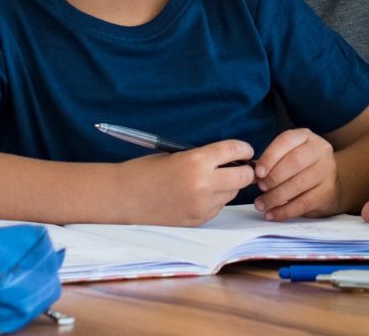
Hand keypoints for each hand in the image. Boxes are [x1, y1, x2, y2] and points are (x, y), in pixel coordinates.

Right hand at [128, 139, 254, 225]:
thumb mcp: (178, 155)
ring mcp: (202, 205)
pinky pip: (218, 208)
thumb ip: (205, 157)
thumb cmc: (146, 170)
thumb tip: (230, 160)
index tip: (245, 150)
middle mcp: (203, 184)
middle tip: (239, 166)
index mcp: (196, 161)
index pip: (235, 151)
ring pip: (232, 194)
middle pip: (243, 177)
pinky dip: (215, 200)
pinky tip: (198, 195)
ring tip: (211, 181)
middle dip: (244, 170)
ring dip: (228, 186)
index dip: (243, 149)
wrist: (123, 197)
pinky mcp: (198, 220)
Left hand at [253, 129, 337, 220]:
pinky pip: (303, 203)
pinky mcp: (328, 192)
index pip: (287, 140)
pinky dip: (284, 211)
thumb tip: (252, 175)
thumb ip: (272, 161)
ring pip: (299, 184)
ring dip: (276, 197)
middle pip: (295, 161)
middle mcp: (319, 150)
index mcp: (305, 137)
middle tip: (261, 188)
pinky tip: (272, 214)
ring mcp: (326, 171)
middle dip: (274, 177)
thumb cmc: (301, 167)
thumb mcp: (289, 155)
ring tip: (261, 204)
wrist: (329, 182)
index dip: (270, 156)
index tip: (258, 172)